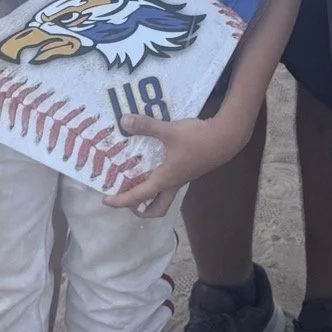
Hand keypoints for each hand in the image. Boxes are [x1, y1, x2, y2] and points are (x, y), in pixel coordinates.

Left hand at [101, 111, 250, 218]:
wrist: (225, 139)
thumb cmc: (197, 139)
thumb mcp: (169, 131)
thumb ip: (146, 126)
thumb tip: (123, 121)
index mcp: (165, 179)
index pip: (139, 196)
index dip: (121, 200)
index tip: (106, 200)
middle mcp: (172, 184)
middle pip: (156, 209)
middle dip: (139, 210)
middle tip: (126, 199)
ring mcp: (182, 178)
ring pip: (164, 198)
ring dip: (149, 197)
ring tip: (136, 182)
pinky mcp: (188, 170)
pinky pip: (170, 184)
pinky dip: (158, 181)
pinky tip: (154, 164)